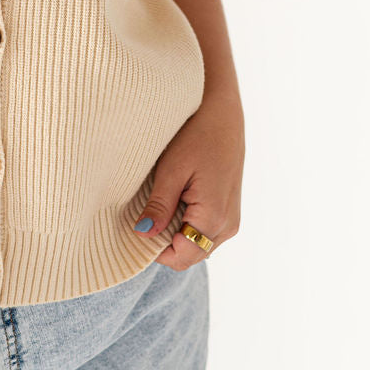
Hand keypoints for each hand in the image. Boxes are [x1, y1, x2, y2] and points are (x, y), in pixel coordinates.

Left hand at [134, 92, 244, 269]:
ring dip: (176, 232)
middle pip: (189, 254)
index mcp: (214, 218)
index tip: (138, 228)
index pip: (181, 257)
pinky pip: (205, 230)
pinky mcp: (229, 209)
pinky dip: (187, 222)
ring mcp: (231, 218)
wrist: (222, 112)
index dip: (155, 249)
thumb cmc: (196, 135)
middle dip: (165, 241)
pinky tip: (175, 197)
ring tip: (162, 201)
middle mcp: (228, 225)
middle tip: (146, 213)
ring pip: (197, 244)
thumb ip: (159, 207)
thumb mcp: (171, 170)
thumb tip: (143, 235)